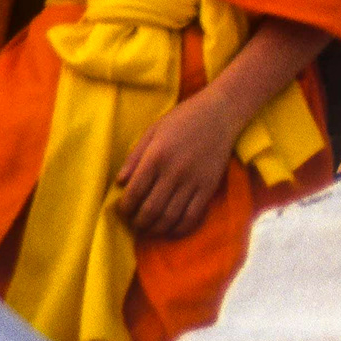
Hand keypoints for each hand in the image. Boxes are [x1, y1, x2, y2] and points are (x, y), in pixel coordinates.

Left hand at [115, 90, 236, 238]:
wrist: (221, 111)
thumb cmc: (183, 118)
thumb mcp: (153, 130)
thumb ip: (134, 157)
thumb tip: (119, 183)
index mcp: (156, 155)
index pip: (133, 193)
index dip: (124, 208)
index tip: (124, 210)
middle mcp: (174, 171)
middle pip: (150, 210)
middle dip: (138, 222)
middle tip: (135, 222)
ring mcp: (193, 180)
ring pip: (169, 217)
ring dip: (155, 229)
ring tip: (149, 228)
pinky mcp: (209, 186)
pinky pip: (192, 217)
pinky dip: (179, 229)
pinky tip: (171, 228)